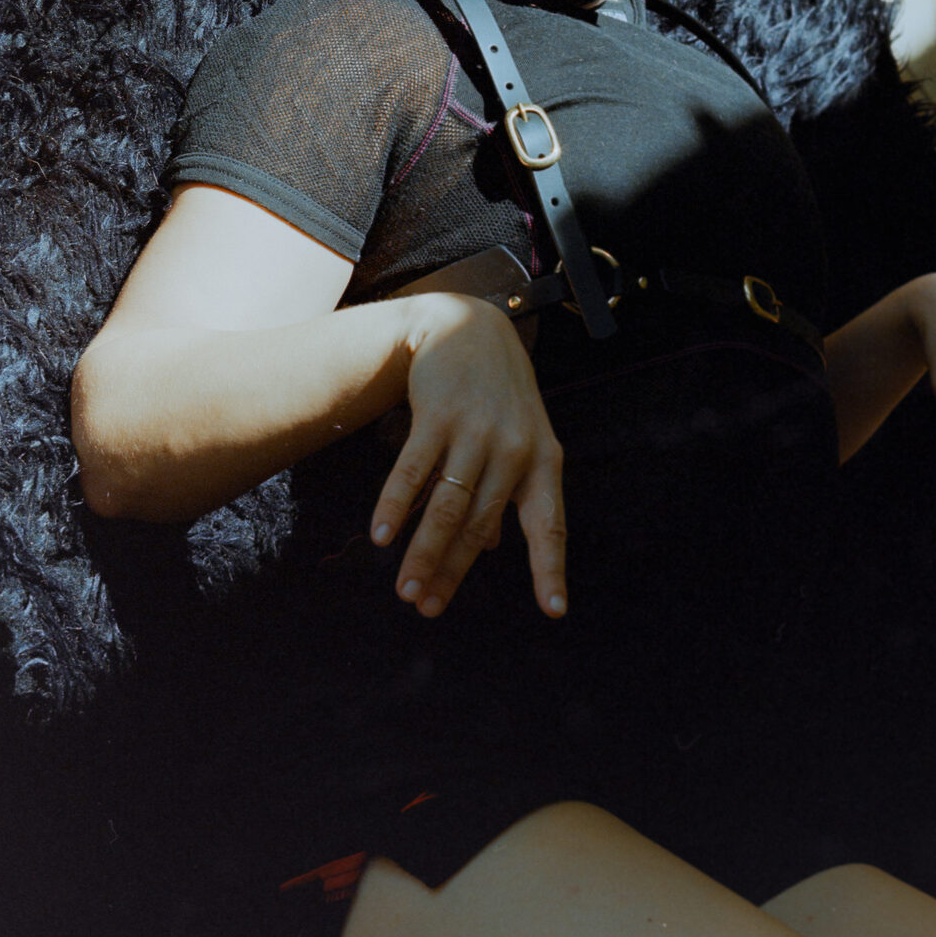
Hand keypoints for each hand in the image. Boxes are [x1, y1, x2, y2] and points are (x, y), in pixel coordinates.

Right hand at [370, 293, 565, 620]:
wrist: (468, 326)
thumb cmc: (497, 395)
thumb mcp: (518, 440)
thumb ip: (505, 493)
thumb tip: (487, 548)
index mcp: (542, 460)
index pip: (550, 523)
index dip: (551, 568)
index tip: (555, 611)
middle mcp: (515, 448)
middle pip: (481, 524)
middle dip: (453, 572)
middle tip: (427, 609)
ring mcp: (477, 430)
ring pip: (447, 504)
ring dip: (423, 551)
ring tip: (406, 590)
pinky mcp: (440, 414)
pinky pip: (414, 469)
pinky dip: (395, 505)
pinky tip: (380, 535)